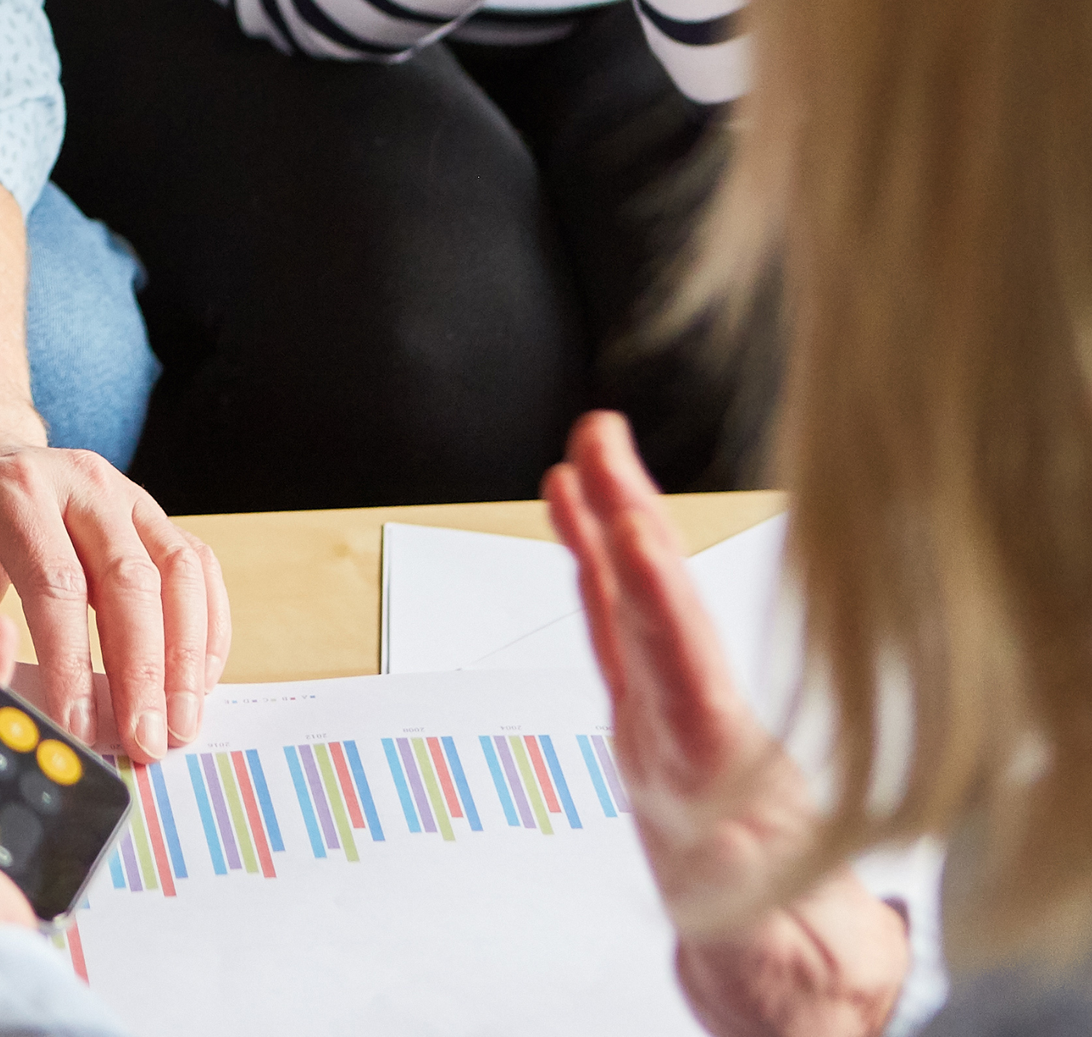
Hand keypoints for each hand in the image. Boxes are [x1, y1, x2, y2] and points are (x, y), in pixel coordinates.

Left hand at [0, 422, 228, 763]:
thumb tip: (0, 708)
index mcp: (14, 493)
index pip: (57, 585)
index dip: (72, 664)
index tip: (79, 730)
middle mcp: (78, 482)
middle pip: (130, 579)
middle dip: (144, 672)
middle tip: (147, 745)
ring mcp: (122, 491)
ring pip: (178, 569)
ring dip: (187, 655)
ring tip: (180, 725)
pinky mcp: (148, 509)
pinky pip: (196, 563)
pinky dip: (206, 624)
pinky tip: (198, 681)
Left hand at [546, 413, 906, 1036]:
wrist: (766, 982)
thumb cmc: (790, 950)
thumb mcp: (807, 941)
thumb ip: (829, 921)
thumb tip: (843, 917)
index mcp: (707, 790)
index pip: (677, 673)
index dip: (654, 599)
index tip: (631, 527)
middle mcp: (672, 745)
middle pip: (645, 617)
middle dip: (623, 524)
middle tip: (597, 444)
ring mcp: (662, 724)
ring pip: (631, 609)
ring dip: (612, 522)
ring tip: (590, 450)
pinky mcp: (666, 718)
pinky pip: (624, 627)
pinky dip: (605, 562)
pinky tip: (582, 510)